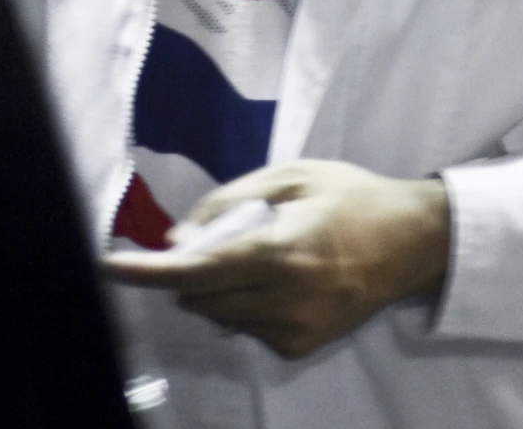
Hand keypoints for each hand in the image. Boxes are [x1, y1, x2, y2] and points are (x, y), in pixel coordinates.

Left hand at [100, 160, 449, 358]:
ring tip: (263, 255)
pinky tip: (280, 282)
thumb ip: (230, 202)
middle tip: (218, 237)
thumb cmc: (351, 197)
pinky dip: (244, 305)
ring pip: (220, 316)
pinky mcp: (302, 347)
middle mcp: (286, 299)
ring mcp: (295, 330)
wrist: (414, 242)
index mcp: (282, 250)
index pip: (198, 270)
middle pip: (199, 298)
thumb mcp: (292, 175)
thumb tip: (178, 239)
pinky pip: (246, 328)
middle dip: (189, 271)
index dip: (147, 271)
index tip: (108, 265)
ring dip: (217, 288)